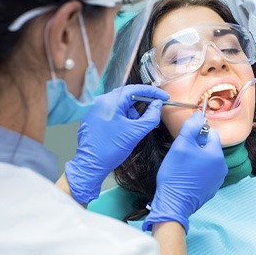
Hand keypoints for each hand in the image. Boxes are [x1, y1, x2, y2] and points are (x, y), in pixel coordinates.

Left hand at [65, 84, 168, 204]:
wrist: (91, 165)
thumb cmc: (111, 149)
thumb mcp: (136, 132)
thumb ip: (151, 117)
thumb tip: (158, 105)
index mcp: (110, 102)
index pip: (135, 89)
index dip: (152, 92)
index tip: (164, 96)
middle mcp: (100, 102)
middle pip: (127, 95)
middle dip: (143, 103)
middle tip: (154, 109)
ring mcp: (95, 109)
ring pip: (120, 104)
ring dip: (131, 112)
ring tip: (134, 128)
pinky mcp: (93, 117)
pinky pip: (112, 110)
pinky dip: (123, 116)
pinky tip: (124, 129)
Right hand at [143, 112, 226, 232]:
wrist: (173, 204)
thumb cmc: (176, 175)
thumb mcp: (181, 145)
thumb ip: (191, 127)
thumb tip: (199, 115)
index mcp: (217, 155)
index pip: (211, 133)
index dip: (197, 133)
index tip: (185, 139)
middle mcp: (222, 167)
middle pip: (209, 146)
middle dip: (196, 146)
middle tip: (182, 153)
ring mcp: (218, 179)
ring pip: (207, 159)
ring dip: (196, 158)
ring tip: (183, 165)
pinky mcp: (211, 188)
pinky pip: (206, 172)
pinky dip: (197, 170)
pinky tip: (186, 175)